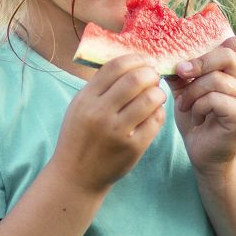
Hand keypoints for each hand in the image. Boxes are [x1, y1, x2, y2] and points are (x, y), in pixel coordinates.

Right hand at [53, 54, 165, 192]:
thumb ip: (100, 86)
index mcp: (86, 99)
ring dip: (158, 92)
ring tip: (156, 94)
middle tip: (154, 77)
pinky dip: (159, 112)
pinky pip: (155, 121)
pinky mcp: (133, 147)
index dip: (135, 59)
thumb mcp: (79, 107)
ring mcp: (117, 132)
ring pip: (150, 99)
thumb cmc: (79, 137)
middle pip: (135, 79)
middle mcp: (100, 113)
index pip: (115, 66)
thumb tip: (129, 62)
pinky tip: (154, 112)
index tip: (143, 62)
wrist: (76, 176)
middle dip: (150, 73)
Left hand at [165, 35, 235, 177]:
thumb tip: (168, 55)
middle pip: (227, 55)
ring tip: (185, 106)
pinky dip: (198, 107)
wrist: (204, 154)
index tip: (200, 54)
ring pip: (215, 80)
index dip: (227, 41)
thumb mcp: (187, 90)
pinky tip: (196, 118)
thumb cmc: (197, 120)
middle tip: (179, 73)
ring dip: (192, 93)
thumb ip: (183, 72)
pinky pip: (215, 99)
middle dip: (198, 63)